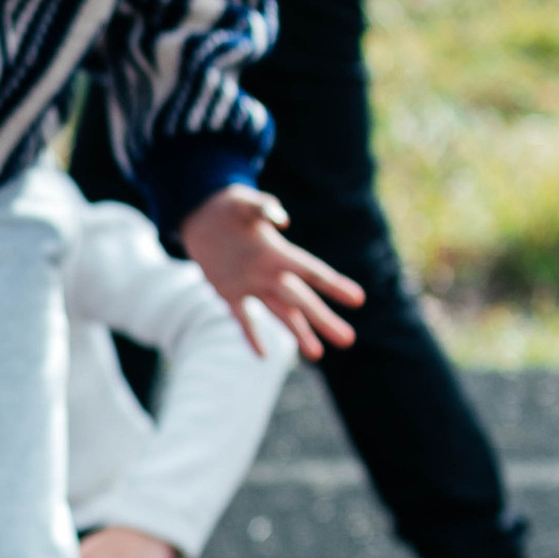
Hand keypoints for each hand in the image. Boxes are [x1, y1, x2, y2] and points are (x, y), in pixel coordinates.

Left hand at [178, 183, 361, 361]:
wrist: (200, 213)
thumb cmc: (226, 204)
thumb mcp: (241, 201)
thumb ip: (262, 207)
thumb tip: (282, 220)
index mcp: (277, 252)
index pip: (311, 272)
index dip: (334, 285)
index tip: (358, 299)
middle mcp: (269, 272)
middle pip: (301, 300)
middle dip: (323, 319)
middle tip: (348, 340)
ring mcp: (250, 284)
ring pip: (280, 312)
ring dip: (299, 333)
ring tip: (318, 354)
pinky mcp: (227, 292)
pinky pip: (242, 318)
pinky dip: (251, 336)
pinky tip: (263, 356)